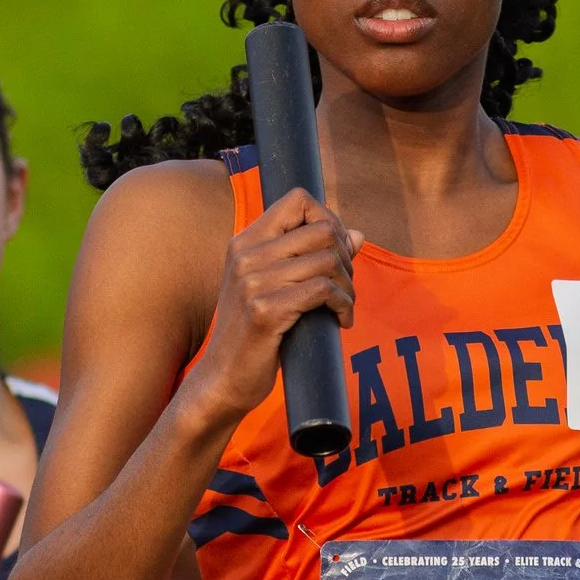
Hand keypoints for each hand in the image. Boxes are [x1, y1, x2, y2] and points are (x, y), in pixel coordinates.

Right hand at [182, 189, 361, 426]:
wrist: (222, 380)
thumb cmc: (253, 335)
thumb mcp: (275, 288)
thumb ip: (310, 258)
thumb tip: (356, 235)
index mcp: (244, 243)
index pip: (297, 200)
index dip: (328, 219)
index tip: (336, 251)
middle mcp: (246, 256)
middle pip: (322, 229)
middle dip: (346, 257)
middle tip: (345, 285)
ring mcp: (253, 282)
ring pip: (328, 260)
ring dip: (348, 286)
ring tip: (344, 306)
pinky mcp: (265, 311)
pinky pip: (323, 291)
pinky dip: (343, 305)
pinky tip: (341, 321)